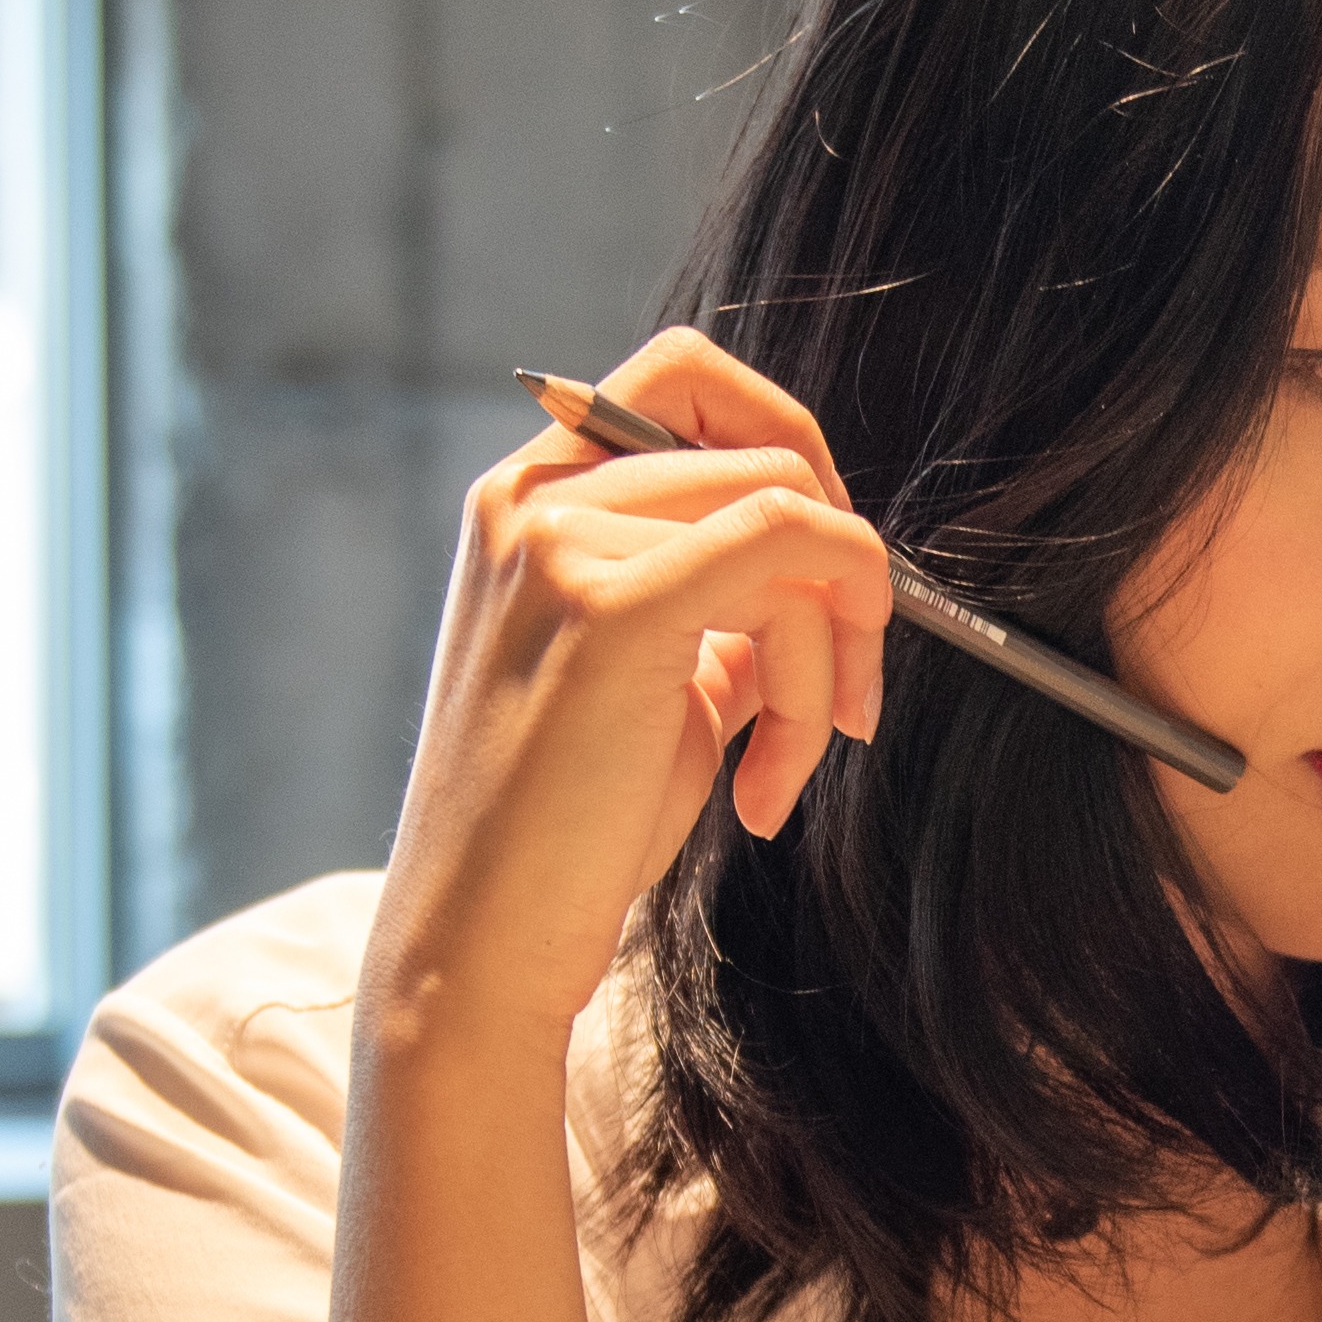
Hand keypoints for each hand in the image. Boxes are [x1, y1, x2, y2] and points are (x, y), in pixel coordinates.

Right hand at [360, 327, 900, 1038]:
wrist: (479, 944)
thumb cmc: (568, 829)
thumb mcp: (653, 682)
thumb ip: (722, 599)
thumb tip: (835, 564)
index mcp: (525, 499)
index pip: (684, 376)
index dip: (787, 441)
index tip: (824, 568)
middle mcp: (532, 498)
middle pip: (765, 451)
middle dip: (843, 572)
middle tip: (841, 691)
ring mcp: (563, 541)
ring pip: (793, 517)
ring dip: (830, 652)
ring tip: (784, 766)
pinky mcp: (612, 605)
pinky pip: (792, 545)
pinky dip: (828, 652)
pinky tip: (771, 775)